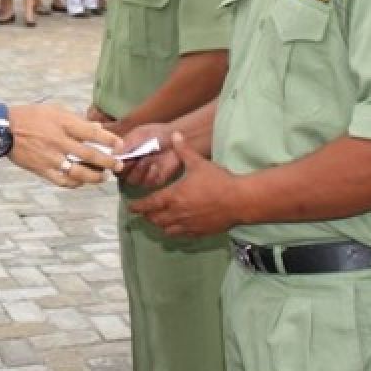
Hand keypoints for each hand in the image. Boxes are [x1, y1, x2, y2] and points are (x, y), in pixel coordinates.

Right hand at [7, 104, 122, 188]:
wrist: (4, 129)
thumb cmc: (30, 117)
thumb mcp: (53, 110)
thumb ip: (75, 120)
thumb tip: (96, 127)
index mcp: (62, 124)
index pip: (92, 133)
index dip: (109, 140)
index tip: (120, 145)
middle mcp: (58, 141)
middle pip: (90, 155)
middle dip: (109, 162)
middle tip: (119, 165)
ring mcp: (50, 157)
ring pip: (79, 172)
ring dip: (95, 177)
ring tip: (103, 177)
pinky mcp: (41, 169)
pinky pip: (62, 181)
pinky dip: (74, 184)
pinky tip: (80, 182)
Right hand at [115, 122, 180, 188]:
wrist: (176, 138)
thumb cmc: (156, 133)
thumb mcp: (139, 134)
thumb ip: (126, 144)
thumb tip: (112, 154)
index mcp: (124, 154)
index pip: (111, 163)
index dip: (113, 162)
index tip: (120, 158)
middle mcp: (130, 165)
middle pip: (119, 174)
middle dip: (125, 167)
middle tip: (133, 159)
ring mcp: (142, 173)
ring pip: (132, 180)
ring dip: (138, 171)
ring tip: (145, 161)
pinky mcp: (154, 179)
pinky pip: (147, 183)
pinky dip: (150, 175)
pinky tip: (155, 166)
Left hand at [129, 133, 243, 236]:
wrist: (239, 200)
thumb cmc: (218, 181)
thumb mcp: (198, 163)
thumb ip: (184, 150)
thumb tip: (175, 135)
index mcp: (174, 196)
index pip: (149, 204)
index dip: (138, 206)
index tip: (131, 207)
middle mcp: (178, 213)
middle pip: (155, 219)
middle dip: (147, 216)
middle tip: (144, 212)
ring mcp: (188, 224)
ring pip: (166, 229)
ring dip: (160, 225)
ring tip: (158, 220)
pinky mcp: (200, 232)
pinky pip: (181, 235)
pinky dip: (175, 232)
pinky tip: (176, 227)